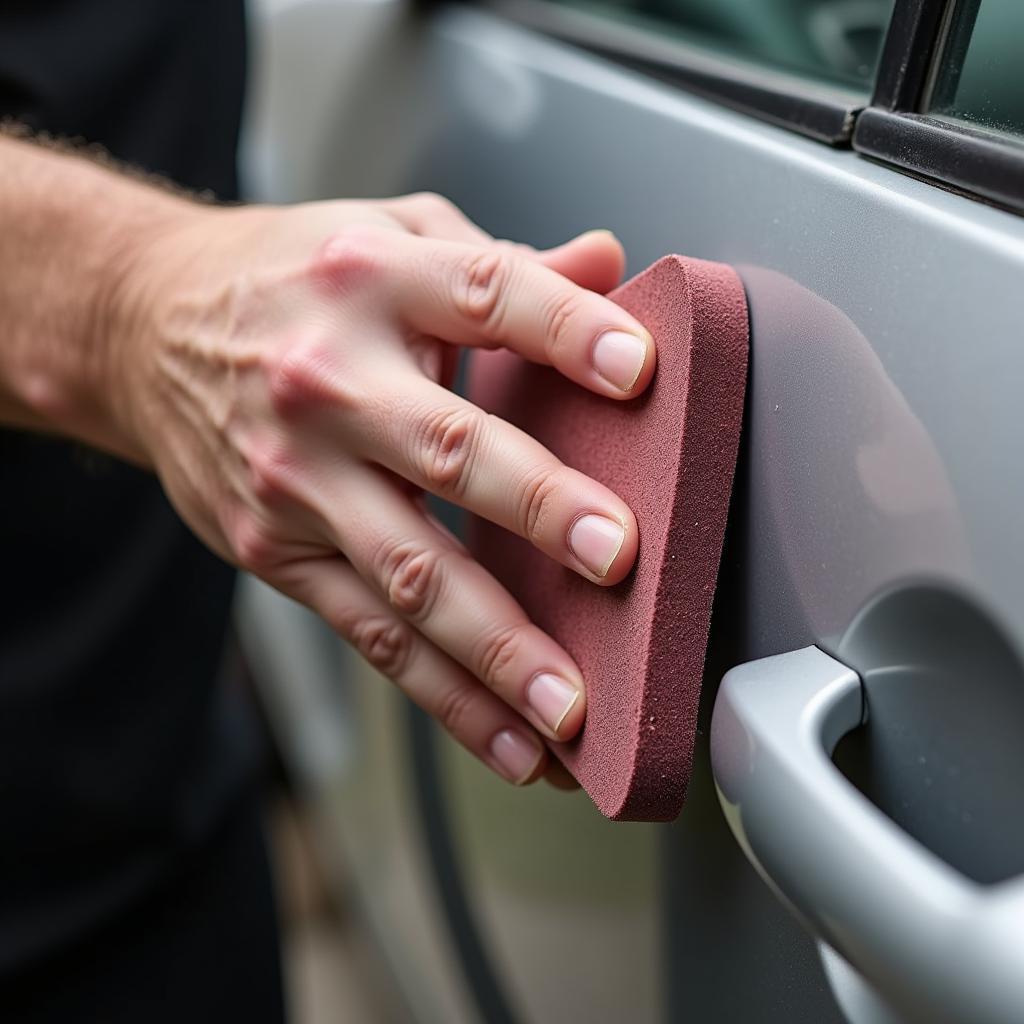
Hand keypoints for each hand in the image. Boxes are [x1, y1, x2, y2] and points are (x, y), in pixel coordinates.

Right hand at [110, 193, 654, 785]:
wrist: (146, 329)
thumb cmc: (289, 281)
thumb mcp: (389, 236)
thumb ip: (502, 265)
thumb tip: (610, 268)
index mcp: (373, 280)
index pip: (484, 295)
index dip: (566, 330)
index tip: (640, 367)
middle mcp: (330, 381)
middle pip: (444, 449)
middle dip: (535, 506)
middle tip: (617, 557)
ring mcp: (297, 477)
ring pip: (408, 573)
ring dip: (494, 647)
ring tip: (570, 707)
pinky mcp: (277, 550)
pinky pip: (372, 636)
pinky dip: (447, 697)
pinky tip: (513, 742)